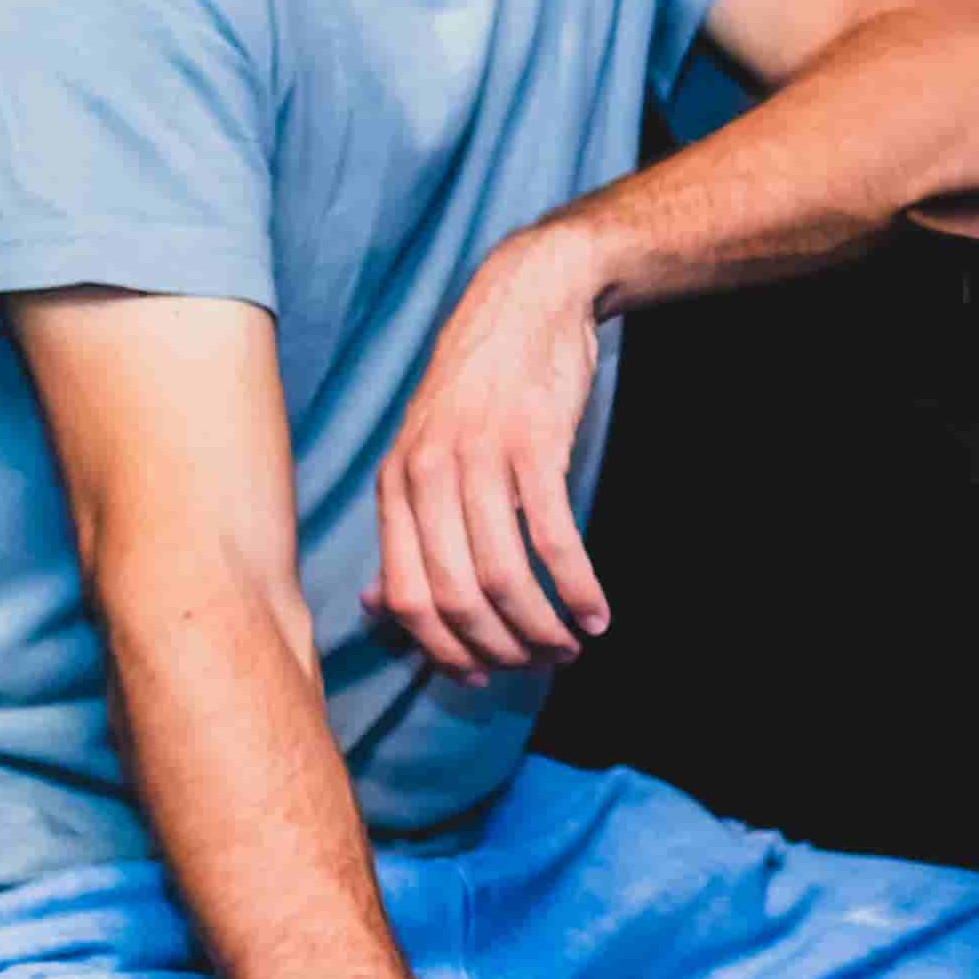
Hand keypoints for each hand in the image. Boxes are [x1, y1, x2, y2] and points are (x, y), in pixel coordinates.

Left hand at [370, 226, 613, 675]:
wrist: (527, 301)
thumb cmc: (480, 386)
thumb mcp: (422, 451)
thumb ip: (403, 527)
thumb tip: (381, 604)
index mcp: (395, 484)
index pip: (406, 596)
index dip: (442, 650)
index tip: (478, 676)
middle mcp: (428, 476)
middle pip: (456, 596)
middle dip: (499, 648)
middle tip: (537, 666)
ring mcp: (480, 460)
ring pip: (506, 577)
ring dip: (543, 628)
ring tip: (571, 646)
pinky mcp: (535, 446)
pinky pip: (554, 539)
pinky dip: (578, 588)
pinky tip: (597, 612)